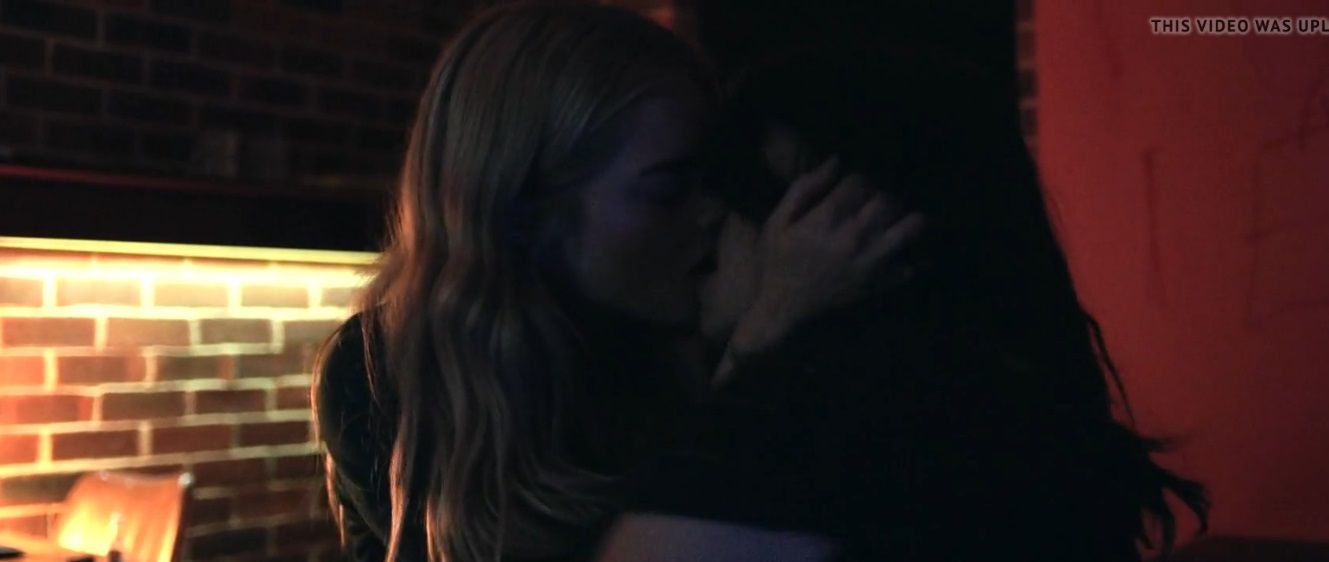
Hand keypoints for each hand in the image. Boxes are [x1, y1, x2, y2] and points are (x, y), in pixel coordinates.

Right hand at [726, 156, 925, 361]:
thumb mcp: (776, 222)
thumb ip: (803, 188)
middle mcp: (853, 238)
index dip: (854, 180)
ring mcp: (869, 262)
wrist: (781, 310)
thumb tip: (834, 161)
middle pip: (885, 200)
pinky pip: (908, 266)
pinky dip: (909, 257)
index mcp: (826, 220)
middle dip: (878, 195)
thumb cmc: (775, 263)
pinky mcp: (876, 284)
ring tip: (895, 219)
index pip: (858, 182)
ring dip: (905, 218)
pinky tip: (899, 251)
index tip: (848, 188)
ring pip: (906, 229)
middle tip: (869, 202)